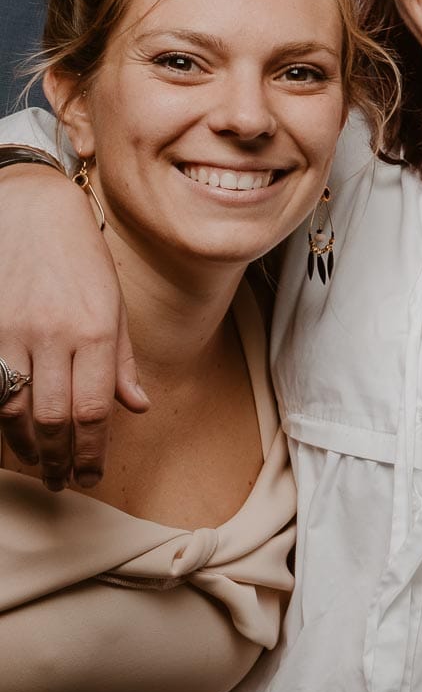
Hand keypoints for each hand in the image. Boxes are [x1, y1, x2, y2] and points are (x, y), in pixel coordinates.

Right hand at [0, 166, 142, 489]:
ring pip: (15, 408)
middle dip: (59, 458)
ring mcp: (13, 332)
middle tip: (63, 481)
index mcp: (97, 330)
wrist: (29, 210)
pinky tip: (11, 432)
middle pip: (54, 417)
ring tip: (40, 464)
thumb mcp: (114, 302)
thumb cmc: (80, 257)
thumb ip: (122, 359)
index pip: (94, 409)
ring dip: (28, 445)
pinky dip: (1, 416)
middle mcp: (54, 335)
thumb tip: (137, 407)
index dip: (92, 451)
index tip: (92, 475)